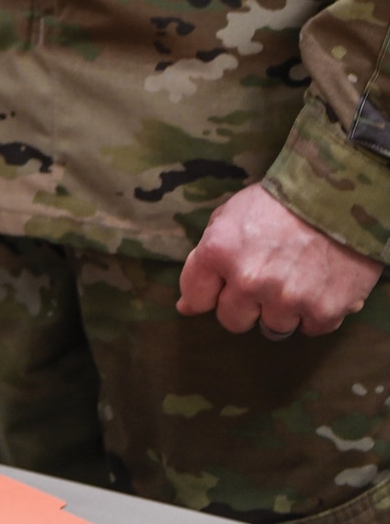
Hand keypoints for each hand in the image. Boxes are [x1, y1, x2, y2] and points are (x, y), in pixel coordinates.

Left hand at [177, 182, 383, 336]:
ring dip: (281, 308)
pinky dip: (314, 311)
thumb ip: (206, 259)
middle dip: (243, 304)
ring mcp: (287, 298)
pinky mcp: (323, 311)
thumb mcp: (230, 215)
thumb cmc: (278, 202)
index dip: (208, 293)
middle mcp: (249, 279)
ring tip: (294, 276)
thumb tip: (186, 305)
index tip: (220, 288)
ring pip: (272, 327)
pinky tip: (318, 284)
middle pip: (232, 320)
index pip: (196, 297)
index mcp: (220, 251)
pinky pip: (310, 328)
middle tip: (262, 280)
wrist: (337, 195)